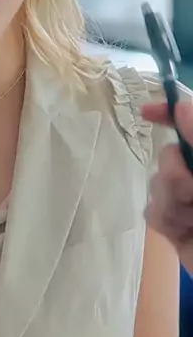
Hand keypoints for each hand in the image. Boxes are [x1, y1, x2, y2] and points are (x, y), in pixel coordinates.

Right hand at [142, 101, 192, 268]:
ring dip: (173, 202)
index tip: (147, 113)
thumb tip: (181, 106)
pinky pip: (152, 211)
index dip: (170, 113)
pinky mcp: (176, 226)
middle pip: (167, 155)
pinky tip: (185, 231)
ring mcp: (189, 201)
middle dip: (174, 174)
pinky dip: (167, 220)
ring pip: (156, 184)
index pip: (190, 124)